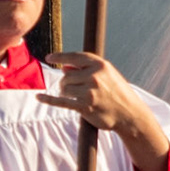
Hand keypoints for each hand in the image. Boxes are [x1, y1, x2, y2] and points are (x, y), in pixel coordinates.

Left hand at [40, 52, 169, 170]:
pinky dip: (48, 99)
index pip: (75, 56)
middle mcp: (94, 76)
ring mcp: (89, 92)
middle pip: (67, 75)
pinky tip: (39, 97)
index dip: (60, 56)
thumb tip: (64, 67)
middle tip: (74, 88)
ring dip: (65, 92)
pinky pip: (61, 102)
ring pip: (64, 88)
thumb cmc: (118, 93)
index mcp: (101, 65)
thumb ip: (87, 69)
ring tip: (75, 96)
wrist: (130, 114)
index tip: (49, 57)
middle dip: (66, 82)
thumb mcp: (107, 75)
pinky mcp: (85, 107)